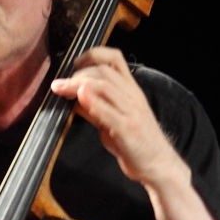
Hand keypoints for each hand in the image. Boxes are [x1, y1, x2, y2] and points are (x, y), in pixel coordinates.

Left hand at [49, 47, 190, 194]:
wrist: (159, 164)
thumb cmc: (136, 142)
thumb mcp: (113, 122)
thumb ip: (95, 109)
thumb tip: (74, 99)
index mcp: (131, 91)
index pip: (115, 59)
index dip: (92, 54)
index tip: (74, 63)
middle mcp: (132, 96)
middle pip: (104, 71)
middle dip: (78, 73)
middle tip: (60, 84)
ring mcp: (131, 112)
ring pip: (105, 86)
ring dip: (78, 84)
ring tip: (60, 89)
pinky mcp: (127, 129)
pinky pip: (108, 111)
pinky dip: (92, 103)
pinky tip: (78, 101)